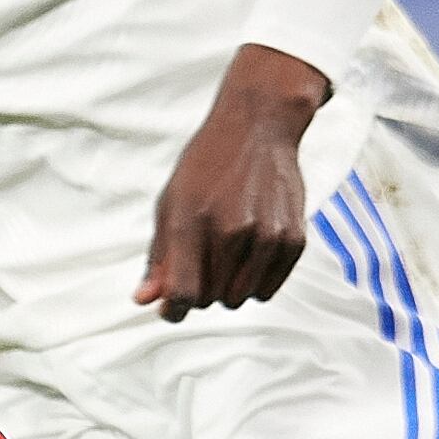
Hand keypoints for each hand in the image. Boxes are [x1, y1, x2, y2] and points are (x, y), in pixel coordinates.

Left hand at [135, 44, 328, 322]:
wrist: (257, 128)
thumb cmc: (206, 167)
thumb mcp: (170, 203)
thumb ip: (159, 256)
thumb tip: (146, 301)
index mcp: (191, 220)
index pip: (182, 292)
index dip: (172, 310)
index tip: (171, 309)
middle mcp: (231, 230)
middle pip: (210, 300)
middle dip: (200, 289)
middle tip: (202, 259)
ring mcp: (266, 235)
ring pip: (239, 298)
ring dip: (228, 287)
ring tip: (226, 252)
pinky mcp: (293, 239)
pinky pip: (267, 290)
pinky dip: (255, 281)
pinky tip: (250, 251)